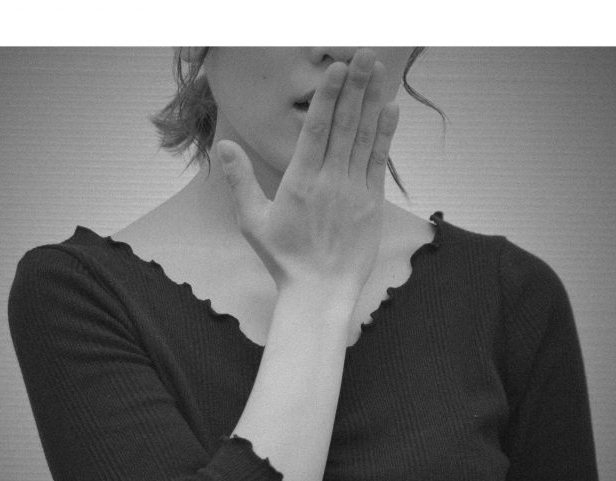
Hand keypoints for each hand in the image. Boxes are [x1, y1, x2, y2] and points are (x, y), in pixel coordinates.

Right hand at [215, 49, 399, 302]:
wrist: (320, 292)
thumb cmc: (284, 259)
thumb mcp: (252, 220)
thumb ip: (239, 180)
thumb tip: (224, 145)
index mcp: (300, 181)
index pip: (316, 128)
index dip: (328, 95)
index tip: (337, 69)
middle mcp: (330, 180)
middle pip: (345, 124)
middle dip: (356, 86)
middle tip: (365, 54)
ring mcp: (354, 190)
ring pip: (365, 137)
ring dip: (373, 101)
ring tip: (379, 70)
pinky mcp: (372, 203)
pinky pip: (379, 161)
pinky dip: (385, 134)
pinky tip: (391, 109)